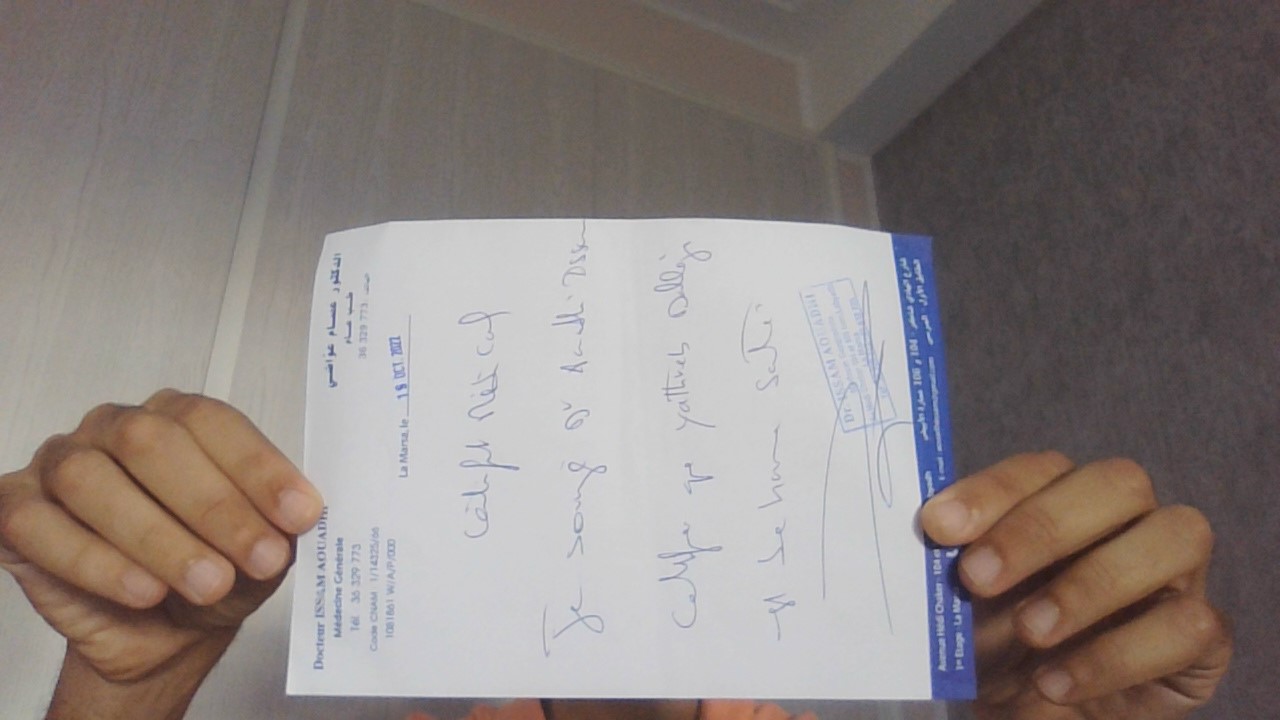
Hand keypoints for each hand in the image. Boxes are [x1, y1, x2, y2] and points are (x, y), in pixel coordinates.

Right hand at [0, 390, 323, 712]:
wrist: (164, 633)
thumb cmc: (213, 571)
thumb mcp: (260, 549)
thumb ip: (277, 525)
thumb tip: (301, 513)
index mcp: (178, 419)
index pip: (213, 422)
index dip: (258, 468)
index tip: (301, 514)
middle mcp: (115, 429)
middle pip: (151, 443)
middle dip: (213, 505)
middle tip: (258, 558)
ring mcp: (60, 465)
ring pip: (92, 482)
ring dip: (158, 538)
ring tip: (208, 583)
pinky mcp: (16, 511)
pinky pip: (40, 527)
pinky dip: (97, 562)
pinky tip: (143, 590)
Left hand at [921, 452, 1231, 718]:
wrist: (1037, 708)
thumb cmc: (1000, 641)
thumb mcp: (965, 605)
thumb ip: (952, 567)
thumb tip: (921, 537)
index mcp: (1065, 495)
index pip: (1039, 468)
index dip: (991, 491)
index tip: (937, 526)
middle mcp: (1129, 518)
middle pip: (1117, 483)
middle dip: (1042, 527)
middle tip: (977, 577)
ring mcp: (1176, 570)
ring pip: (1175, 535)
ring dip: (1092, 584)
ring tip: (1028, 632)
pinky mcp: (1203, 633)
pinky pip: (1189, 624)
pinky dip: (1116, 655)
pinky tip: (1056, 682)